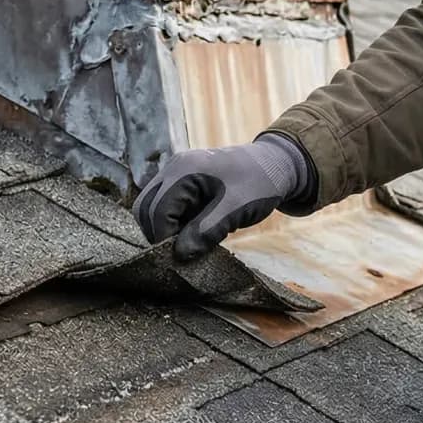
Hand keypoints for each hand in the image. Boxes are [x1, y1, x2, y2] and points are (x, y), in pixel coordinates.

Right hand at [133, 135, 309, 259]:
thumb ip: (206, 231)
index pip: (156, 211)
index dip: (163, 238)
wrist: (276, 164)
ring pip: (153, 207)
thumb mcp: (236, 208)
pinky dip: (175, 221)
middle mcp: (174, 168)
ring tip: (193, 240)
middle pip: (145, 207)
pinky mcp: (184, 182)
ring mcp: (177, 174)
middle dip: (159, 233)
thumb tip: (179, 255)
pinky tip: (197, 230)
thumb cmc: (259, 183)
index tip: (181, 257)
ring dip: (166, 228)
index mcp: (184, 171)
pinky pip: (168, 205)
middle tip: (183, 251)